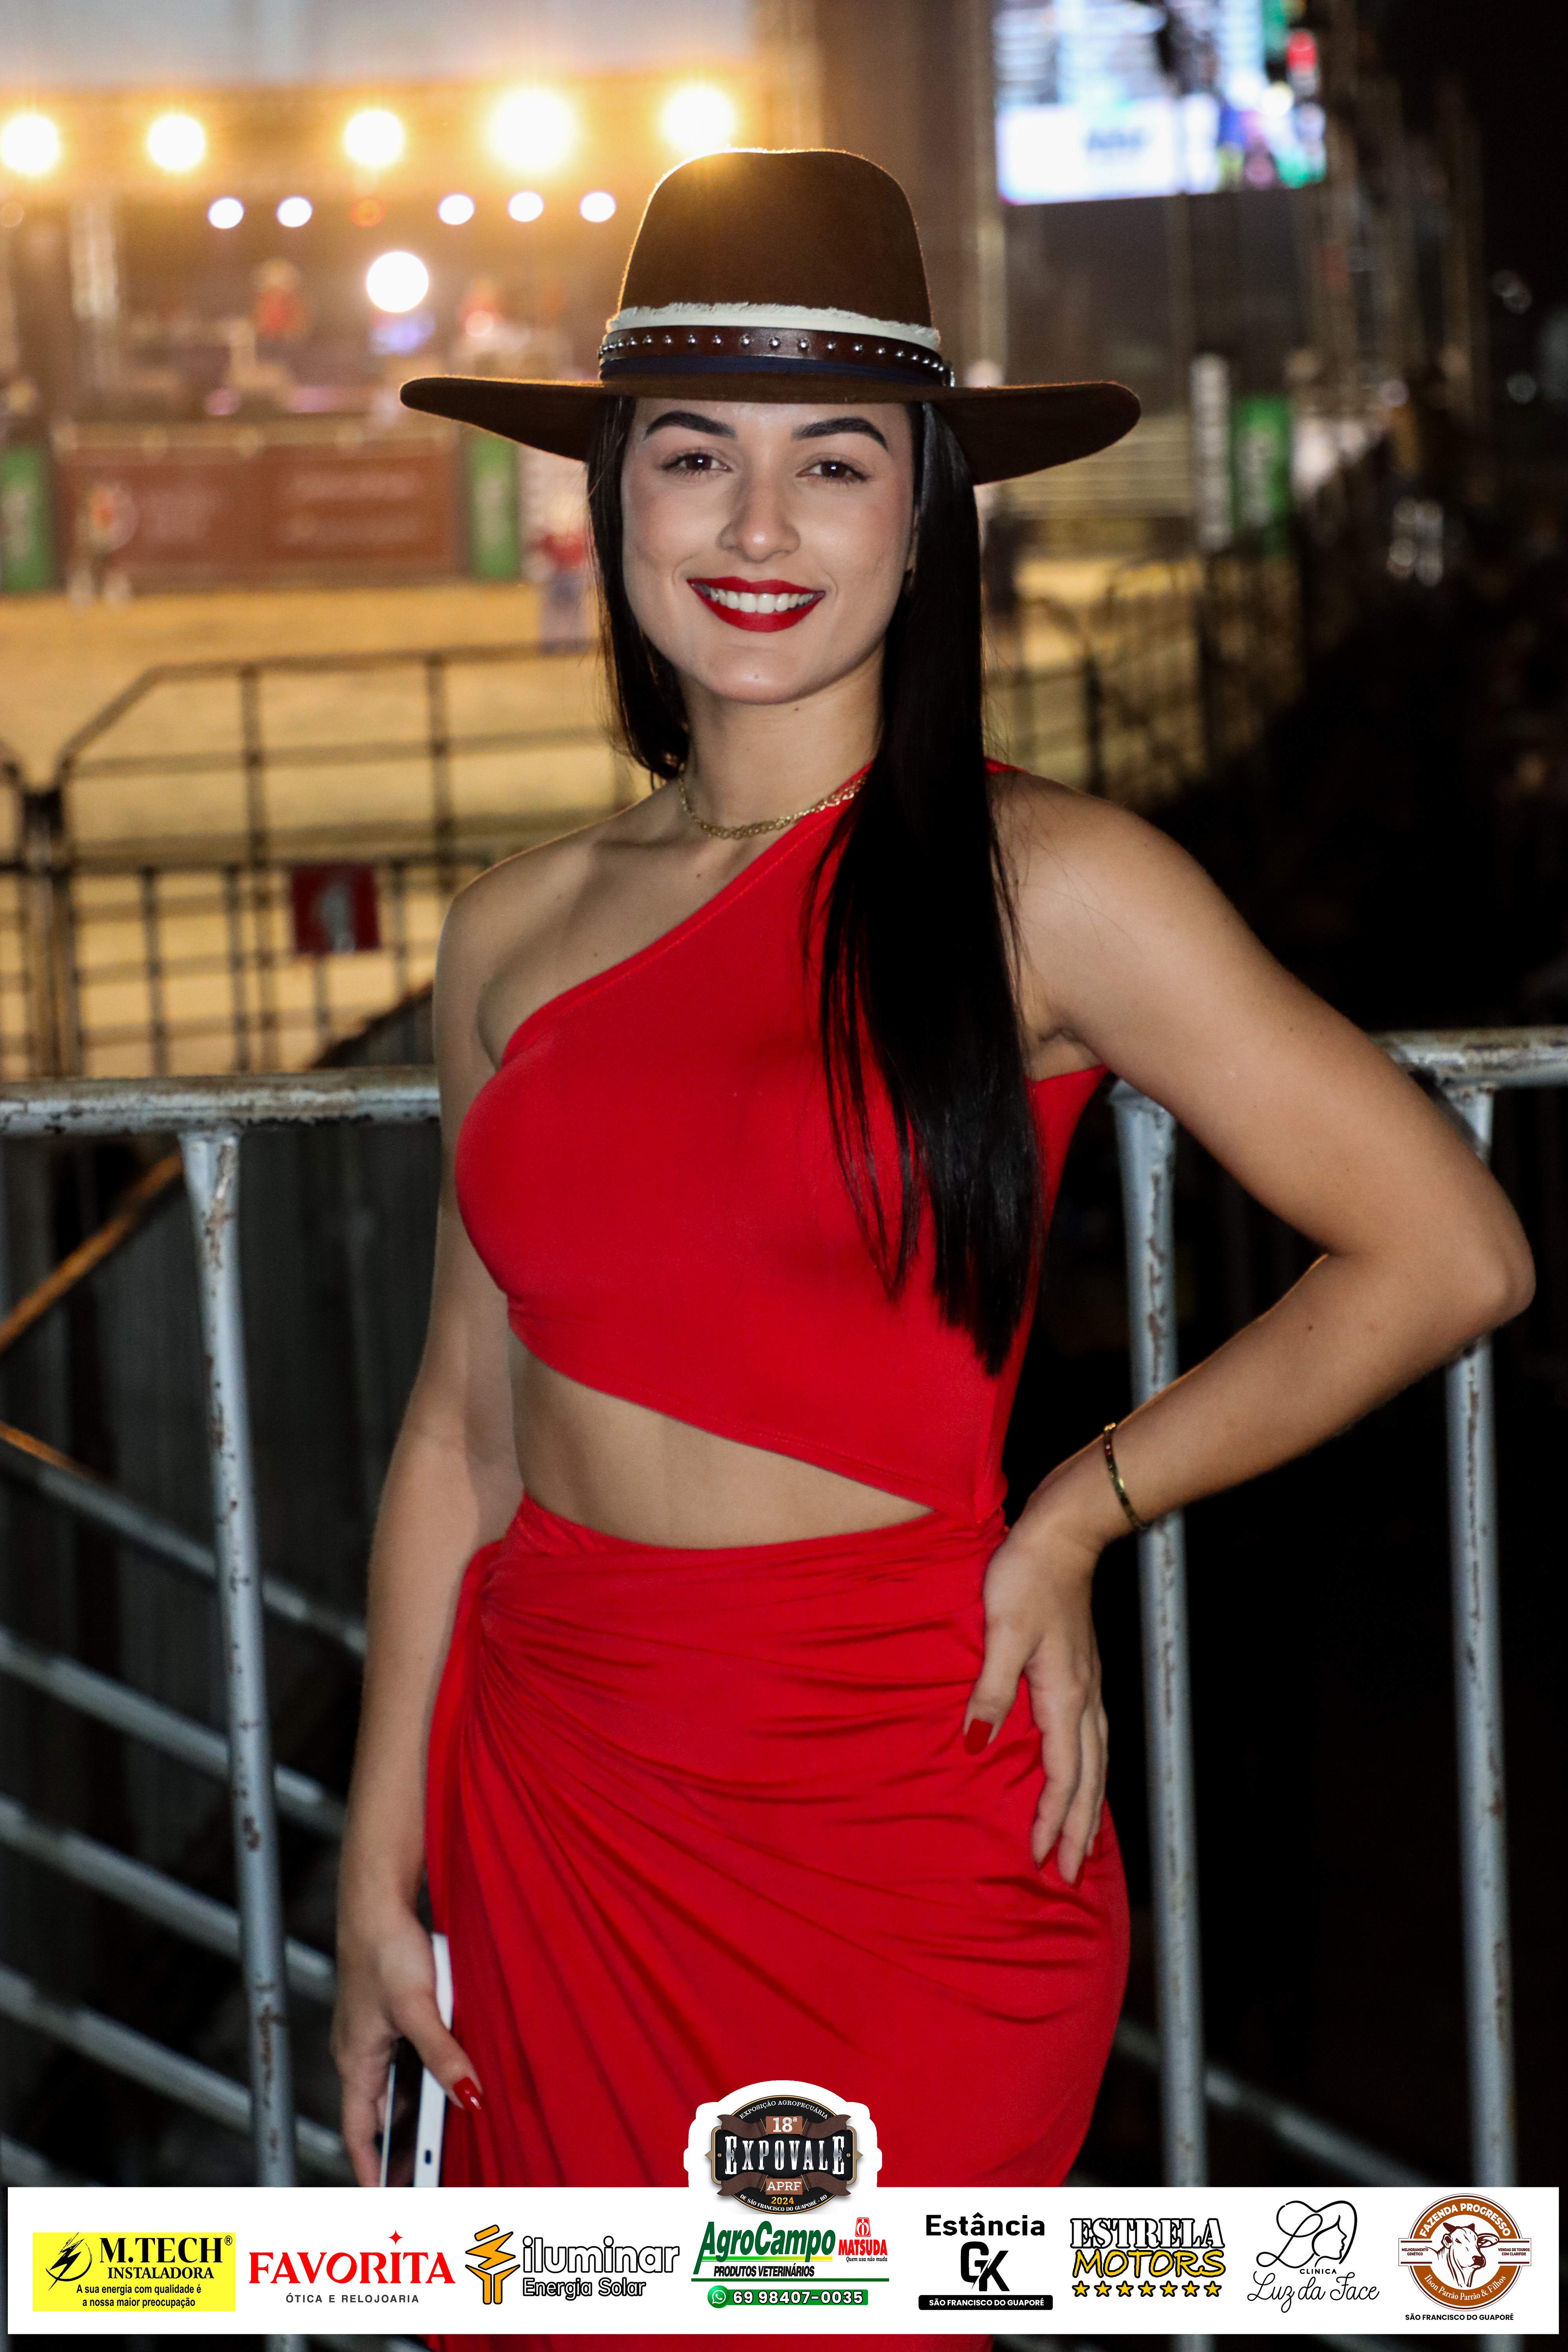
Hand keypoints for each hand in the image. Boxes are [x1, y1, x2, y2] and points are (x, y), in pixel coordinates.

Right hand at [331, 1893, 482, 2185]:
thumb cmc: (385, 1949)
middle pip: (375, 2117)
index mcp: (356, 2061)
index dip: (372, 2170)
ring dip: (410, 2114)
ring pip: (390, 2088)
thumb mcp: (418, 2008)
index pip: (358, 2133)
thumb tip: (470, 2099)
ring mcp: (370, 2033)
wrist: (376, 1899)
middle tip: (425, 2178)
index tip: (387, 2202)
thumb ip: (443, 2056)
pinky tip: (445, 2079)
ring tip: (439, 2140)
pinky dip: (419, 2078)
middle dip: (397, 2149)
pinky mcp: (386, 2013)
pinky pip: (401, 2060)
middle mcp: (358, 2052)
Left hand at [962, 1516, 1106, 1881]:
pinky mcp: (1083, 1670)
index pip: (1062, 1775)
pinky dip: (1090, 1770)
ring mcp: (1088, 1684)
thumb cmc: (1027, 1576)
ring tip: (1084, 1841)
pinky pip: (1093, 1738)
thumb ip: (991, 1690)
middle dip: (1080, 1829)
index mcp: (1064, 1694)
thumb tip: (976, 1745)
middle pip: (1088, 1778)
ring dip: (1089, 1805)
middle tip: (1073, 1876)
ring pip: (1096, 1760)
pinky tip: (1082, 1774)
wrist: (1063, 1533)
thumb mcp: (1001, 1630)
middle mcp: (1084, 1697)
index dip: (1053, 1820)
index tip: (1043, 1860)